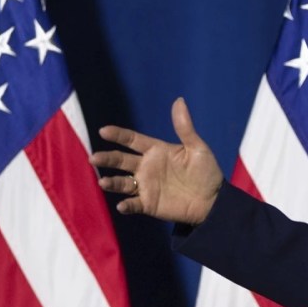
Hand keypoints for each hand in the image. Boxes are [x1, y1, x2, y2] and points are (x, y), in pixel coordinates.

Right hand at [89, 97, 223, 224]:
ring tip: (103, 182)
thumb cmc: (206, 172)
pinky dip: (126, 205)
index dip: (118, 135)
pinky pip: (133, 204)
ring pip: (122, 182)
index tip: (103, 131)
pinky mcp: (148, 204)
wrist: (213, 200)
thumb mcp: (197, 148)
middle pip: (121, 160)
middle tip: (94, 158)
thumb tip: (179, 100)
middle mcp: (146, 167)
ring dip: (112, 182)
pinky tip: (122, 205)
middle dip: (107, 158)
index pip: (132, 140)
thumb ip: (184, 127)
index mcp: (156, 150)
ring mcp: (146, 186)